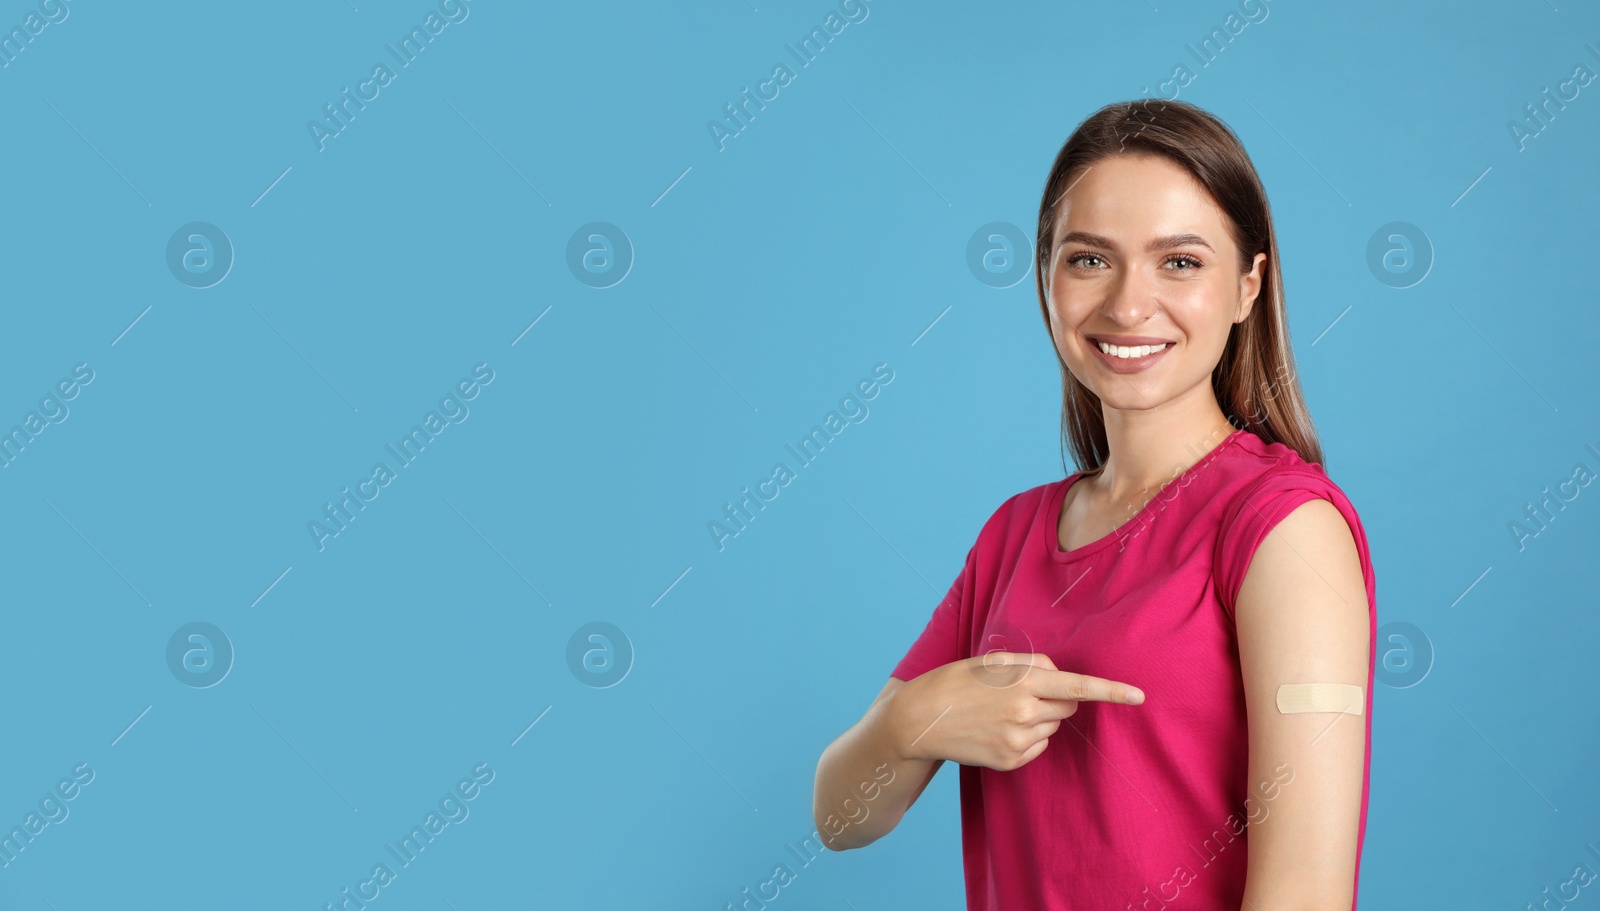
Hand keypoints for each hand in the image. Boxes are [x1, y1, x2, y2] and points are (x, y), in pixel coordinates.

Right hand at [891, 652, 1144, 770]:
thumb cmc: (955, 682)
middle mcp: (1025, 713)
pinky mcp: (1010, 761)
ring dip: (1038, 717)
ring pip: (1052, 725)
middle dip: (1057, 696)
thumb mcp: (990, 661)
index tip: (1139, 696)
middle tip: (1021, 691)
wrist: (918, 721)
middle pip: (1068, 705)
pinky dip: (1026, 737)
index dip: (1112, 691)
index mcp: (1022, 683)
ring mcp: (1018, 741)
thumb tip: (1060, 676)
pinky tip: (997, 729)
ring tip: (1000, 711)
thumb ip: (1031, 664)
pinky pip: (1038, 746)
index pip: (1078, 686)